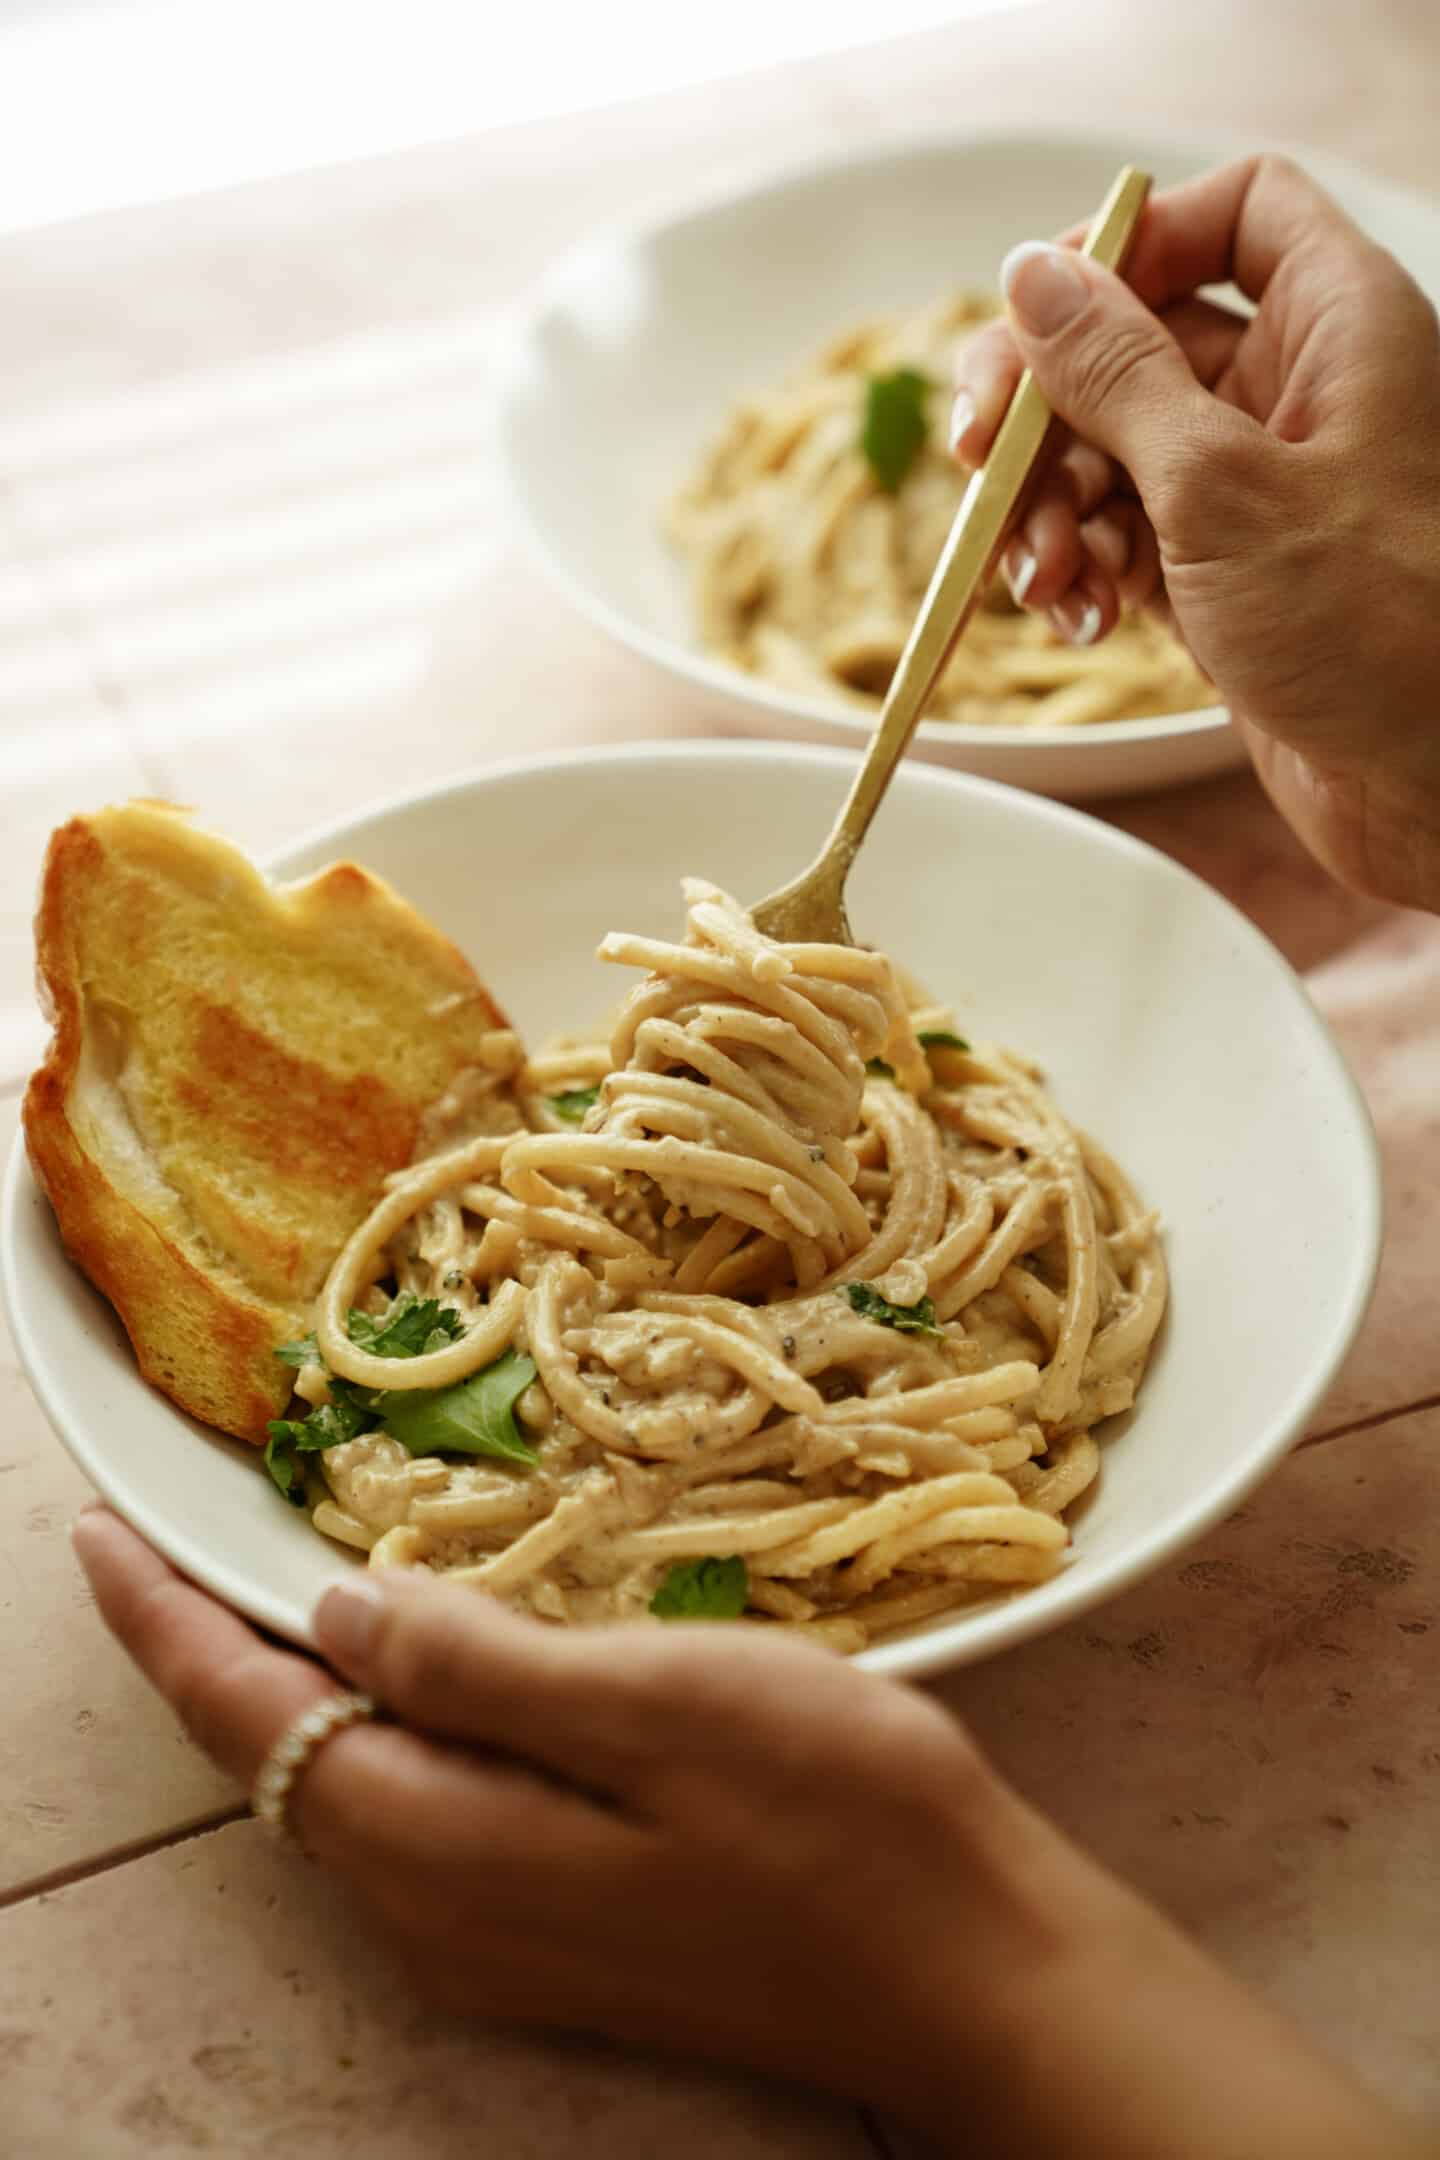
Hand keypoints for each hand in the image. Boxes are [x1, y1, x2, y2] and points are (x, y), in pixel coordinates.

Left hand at [73, 1507, 1427, 2158]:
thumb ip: (486, 1664)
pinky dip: (378, 1733)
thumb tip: (342, 1615)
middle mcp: (443, 1918)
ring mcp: (501, 1944)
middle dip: (207, 1655)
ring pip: (345, 1797)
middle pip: (279, 1768)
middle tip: (170, 1541)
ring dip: (290, 1693)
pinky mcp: (558, 1942)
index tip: (98, 1534)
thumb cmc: (841, 1817)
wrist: (971, 1973)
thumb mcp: (663, 1702)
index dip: (163, 1625)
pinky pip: (416, 1823)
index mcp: (451, 1851)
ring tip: (265, 1586)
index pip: (253, 1723)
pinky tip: (413, 1671)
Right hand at [951, 155, 1439, 916]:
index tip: (1047, 312)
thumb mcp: (1219, 484)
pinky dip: (1085, 567)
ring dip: (1050, 506)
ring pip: (1114, 449)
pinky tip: (1079, 615)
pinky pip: (1124, 536)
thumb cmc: (1374, 624)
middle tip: (979, 460)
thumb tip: (1032, 275)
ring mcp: (1258, 488)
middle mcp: (1298, 391)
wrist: (1436, 787)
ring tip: (1042, 578)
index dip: (1134, 241)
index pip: (1234, 211)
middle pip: (1137, 339)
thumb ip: (1117, 375)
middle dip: (1045, 403)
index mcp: (1336, 324)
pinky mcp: (1225, 575)